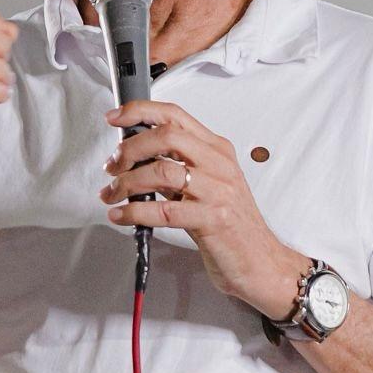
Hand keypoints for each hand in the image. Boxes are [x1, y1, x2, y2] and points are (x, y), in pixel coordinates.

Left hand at [97, 100, 295, 307]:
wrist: (261, 261)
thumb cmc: (230, 224)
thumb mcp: (206, 185)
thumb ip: (176, 167)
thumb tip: (133, 156)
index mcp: (216, 149)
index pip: (175, 115)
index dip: (140, 111)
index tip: (115, 117)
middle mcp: (219, 164)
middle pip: (165, 136)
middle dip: (129, 149)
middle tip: (112, 167)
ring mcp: (218, 190)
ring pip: (161, 171)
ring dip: (126, 183)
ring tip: (111, 195)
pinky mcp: (213, 219)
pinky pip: (164, 210)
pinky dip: (135, 211)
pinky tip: (122, 216)